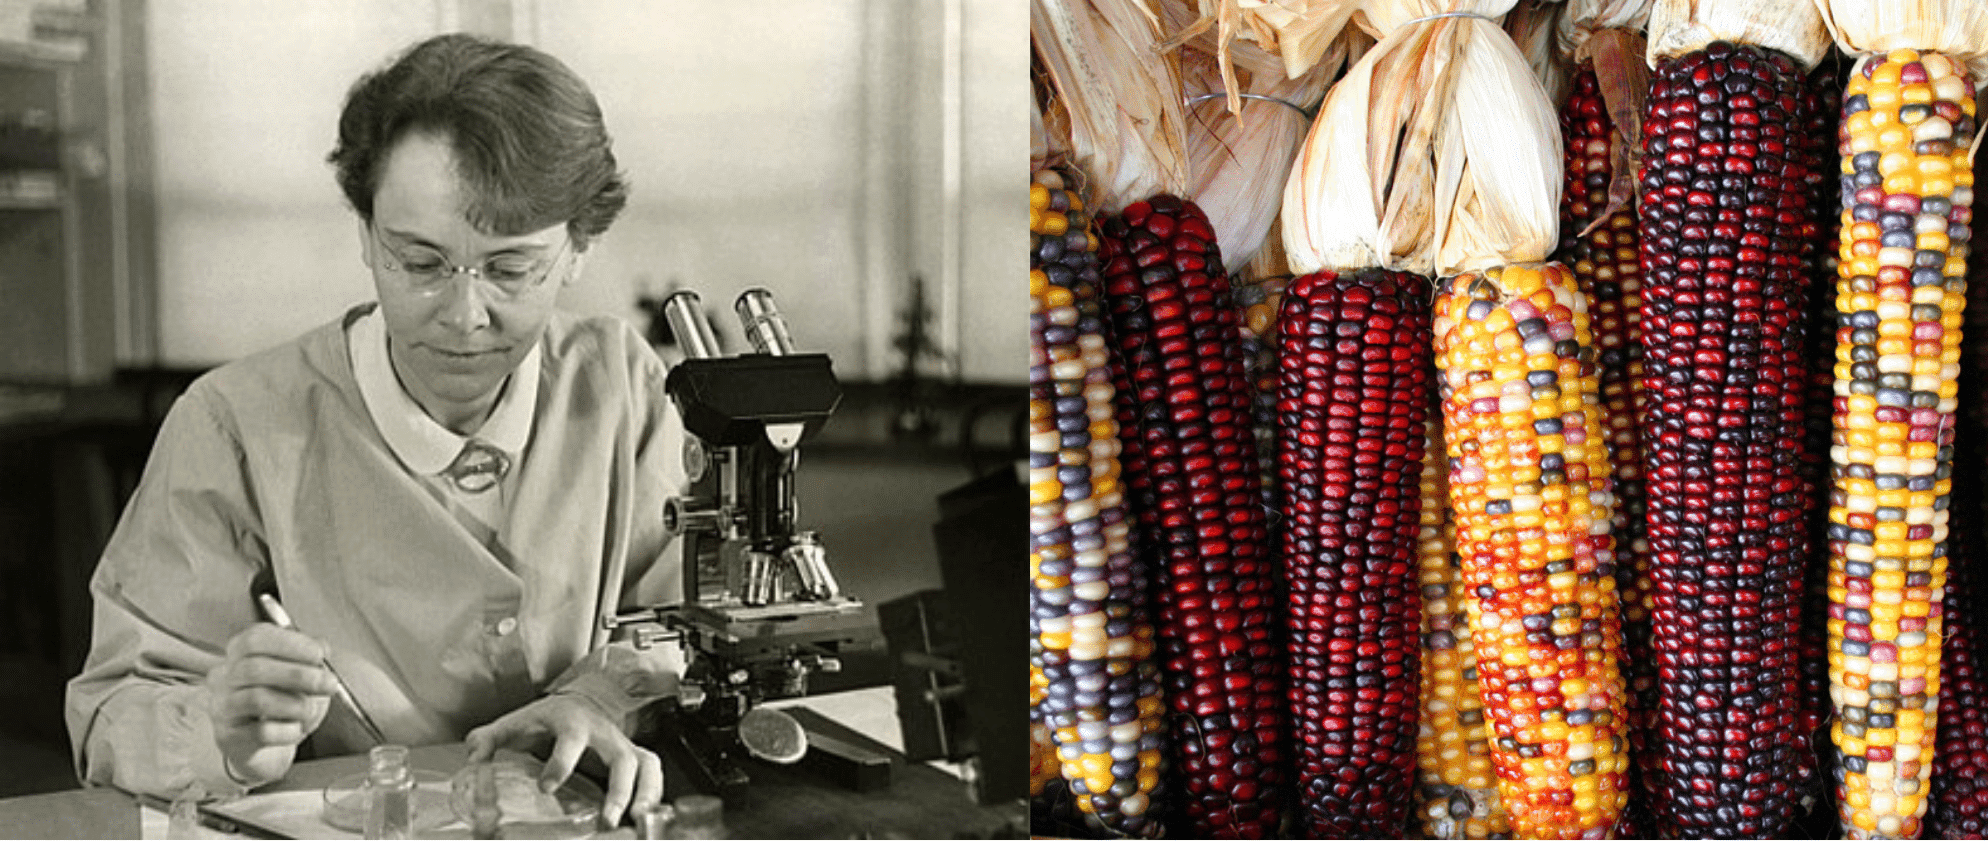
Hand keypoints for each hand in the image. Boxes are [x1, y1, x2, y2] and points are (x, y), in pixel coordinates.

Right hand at [205, 623, 334, 786]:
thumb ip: (308, 656)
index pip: (254, 639)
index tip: (319, 654)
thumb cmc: (283, 701)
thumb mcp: (299, 672)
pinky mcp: (229, 736)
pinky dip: (287, 730)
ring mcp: (223, 707)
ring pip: (255, 699)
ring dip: (295, 704)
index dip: (290, 644)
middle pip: (253, 669)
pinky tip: (297, 728)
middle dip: (298, 675)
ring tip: (311, 709)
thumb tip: (321, 646)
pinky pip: (260, 732)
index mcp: (239, 653)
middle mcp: (224, 678)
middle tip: (329, 683)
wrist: (268, 742)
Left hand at [464, 693, 663, 829]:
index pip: (571, 739)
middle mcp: (603, 732)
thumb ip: (489, 739)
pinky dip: (654, 793)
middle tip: (608, 818)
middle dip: (619, 789)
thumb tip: (473, 759)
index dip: (561, 763)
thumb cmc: (547, 717)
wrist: (577, 703)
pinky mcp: (633, 757)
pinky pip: (653, 772)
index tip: (546, 786)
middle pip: (622, 756)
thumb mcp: (515, 722)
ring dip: (645, 793)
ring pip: (646, 765)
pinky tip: (645, 815)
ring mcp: (622, 744)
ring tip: (636, 820)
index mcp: (572, 721)